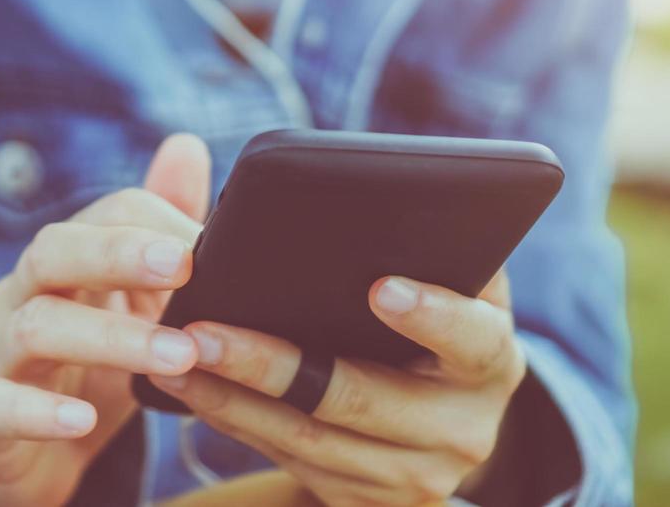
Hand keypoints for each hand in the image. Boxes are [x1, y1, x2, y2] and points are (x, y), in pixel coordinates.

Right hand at [0, 134, 210, 506]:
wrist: (28, 451)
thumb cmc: (89, 362)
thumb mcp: (131, 295)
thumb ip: (159, 227)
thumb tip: (187, 144)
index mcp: (69, 258)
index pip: (107, 213)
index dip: (160, 222)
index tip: (216, 244)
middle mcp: (26, 293)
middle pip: (54, 249)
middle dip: (117, 251)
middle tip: (183, 266)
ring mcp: (0, 353)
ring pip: (36, 326)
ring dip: (109, 338)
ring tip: (179, 356)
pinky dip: (39, 412)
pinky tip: (82, 418)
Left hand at [150, 270, 524, 506]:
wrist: (444, 422)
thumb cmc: (438, 325)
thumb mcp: (457, 289)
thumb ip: (434, 248)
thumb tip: (389, 194)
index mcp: (490, 363)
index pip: (472, 337)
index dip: (432, 314)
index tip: (382, 287)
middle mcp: (462, 431)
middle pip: (358, 399)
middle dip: (273, 365)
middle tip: (205, 330)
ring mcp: (414, 478)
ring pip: (310, 441)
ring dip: (233, 398)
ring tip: (179, 353)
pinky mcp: (366, 504)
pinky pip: (291, 463)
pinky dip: (236, 422)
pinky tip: (192, 388)